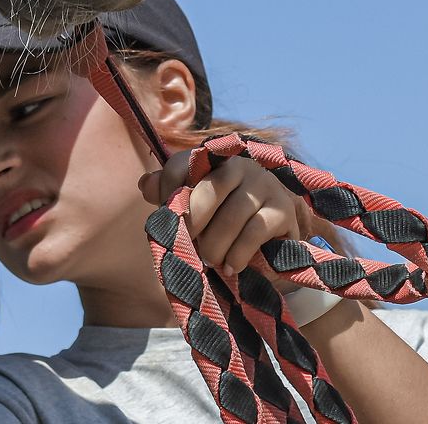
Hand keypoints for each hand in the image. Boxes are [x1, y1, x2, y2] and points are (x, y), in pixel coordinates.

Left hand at [139, 152, 312, 280]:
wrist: (271, 239)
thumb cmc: (222, 218)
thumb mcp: (195, 205)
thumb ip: (169, 193)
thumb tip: (145, 184)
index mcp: (212, 160)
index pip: (183, 164)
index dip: (167, 188)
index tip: (163, 215)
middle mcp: (239, 165)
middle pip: (209, 188)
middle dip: (194, 220)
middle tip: (187, 243)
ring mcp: (264, 185)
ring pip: (233, 213)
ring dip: (216, 243)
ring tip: (209, 260)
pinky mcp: (283, 210)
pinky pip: (256, 230)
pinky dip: (239, 252)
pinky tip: (230, 267)